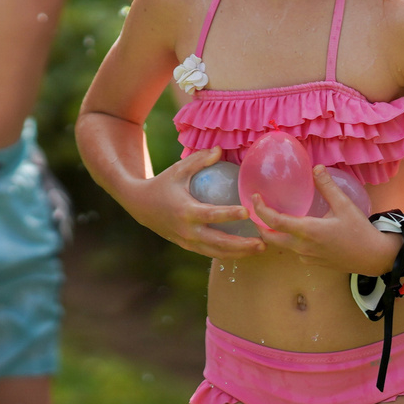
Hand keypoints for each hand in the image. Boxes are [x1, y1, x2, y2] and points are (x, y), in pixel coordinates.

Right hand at [138, 147, 263, 260]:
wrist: (140, 206)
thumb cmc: (163, 185)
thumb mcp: (178, 170)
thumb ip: (199, 160)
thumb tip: (220, 150)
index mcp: (185, 211)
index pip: (211, 215)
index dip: (229, 214)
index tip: (247, 211)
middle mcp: (187, 231)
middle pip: (218, 242)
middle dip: (241, 244)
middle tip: (262, 242)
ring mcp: (188, 242)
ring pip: (216, 252)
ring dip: (239, 253)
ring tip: (260, 248)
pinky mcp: (188, 247)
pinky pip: (210, 253)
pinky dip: (228, 254)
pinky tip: (245, 250)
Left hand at [244, 166, 397, 277]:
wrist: (373, 257)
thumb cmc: (359, 231)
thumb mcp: (345, 205)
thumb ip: (327, 186)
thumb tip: (316, 167)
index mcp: (308, 231)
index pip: (275, 221)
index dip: (260, 209)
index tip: (255, 198)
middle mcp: (303, 247)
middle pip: (270, 238)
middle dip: (259, 224)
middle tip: (257, 209)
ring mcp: (307, 257)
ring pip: (282, 246)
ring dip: (273, 233)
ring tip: (272, 218)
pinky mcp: (313, 263)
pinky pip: (294, 251)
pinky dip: (288, 241)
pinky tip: (296, 231)